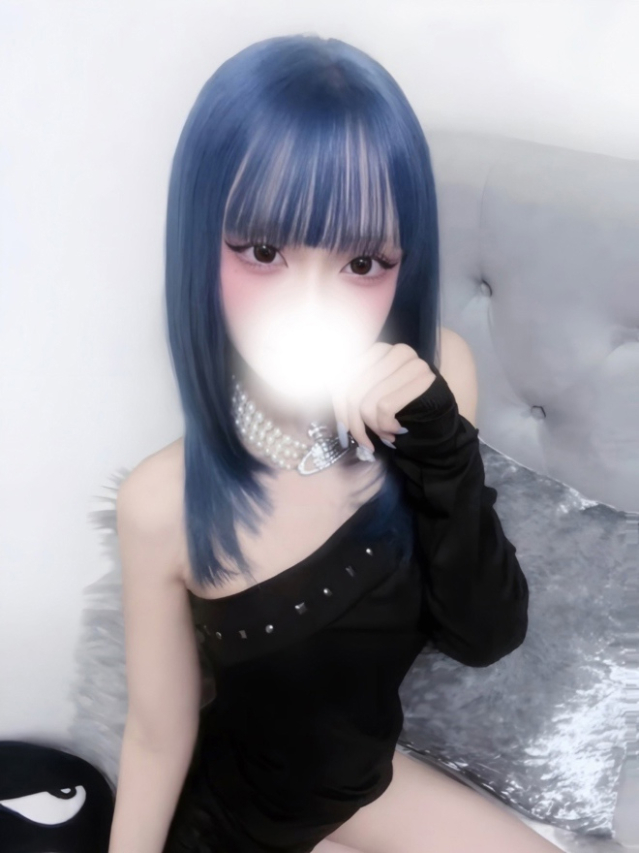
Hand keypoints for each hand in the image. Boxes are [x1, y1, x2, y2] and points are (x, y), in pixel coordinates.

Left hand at [329, 342, 437, 456]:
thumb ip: (352, 392)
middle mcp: (393, 351)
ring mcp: (410, 362)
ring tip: (384, 435)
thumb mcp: (372, 397)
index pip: (342, 379)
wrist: (439, 424)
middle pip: (352, 391)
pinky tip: (396, 431)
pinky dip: (386, 426)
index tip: (345, 431)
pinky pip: (384, 408)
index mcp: (377, 351)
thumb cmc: (402, 412)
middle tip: (364, 442)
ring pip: (366, 402)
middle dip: (354, 424)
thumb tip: (328, 401)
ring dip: (373, 428)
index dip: (339, 410)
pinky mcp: (422, 379)